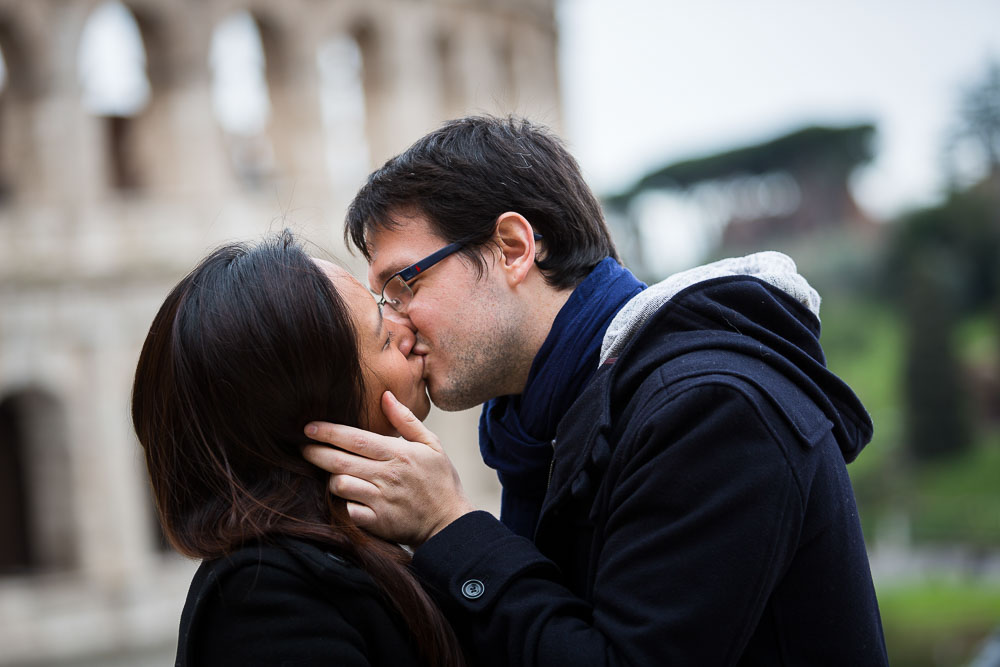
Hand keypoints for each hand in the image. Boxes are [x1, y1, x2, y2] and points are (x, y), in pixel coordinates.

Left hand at [303, 391, 475, 546]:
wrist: (451, 523)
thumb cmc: (440, 482)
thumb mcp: (432, 445)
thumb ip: (406, 420)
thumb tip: (385, 396)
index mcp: (398, 454)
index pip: (355, 438)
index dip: (328, 431)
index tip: (309, 427)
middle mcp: (387, 475)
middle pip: (340, 461)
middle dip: (315, 452)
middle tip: (304, 448)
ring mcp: (381, 500)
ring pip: (339, 485)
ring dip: (331, 480)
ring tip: (333, 475)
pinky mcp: (377, 522)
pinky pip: (348, 510)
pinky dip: (344, 505)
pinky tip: (347, 499)